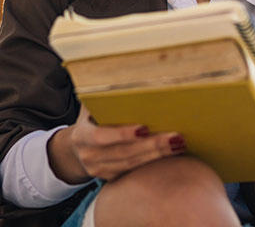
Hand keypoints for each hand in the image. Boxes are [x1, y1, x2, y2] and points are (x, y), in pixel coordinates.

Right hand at [46, 106, 185, 183]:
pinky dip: (152, 163)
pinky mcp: (110, 178)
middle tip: (175, 136)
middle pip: (124, 152)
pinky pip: (133, 172)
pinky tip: (169, 154)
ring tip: (178, 144)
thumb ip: (100, 96)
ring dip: (157, 155)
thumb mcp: (89, 108)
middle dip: (152, 145)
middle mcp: (88, 156)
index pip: (101, 137)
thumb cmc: (90, 121)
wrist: (76, 149)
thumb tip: (119, 75)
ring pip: (132, 165)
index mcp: (81, 136)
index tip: (145, 127)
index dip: (123, 134)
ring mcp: (99, 170)